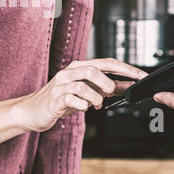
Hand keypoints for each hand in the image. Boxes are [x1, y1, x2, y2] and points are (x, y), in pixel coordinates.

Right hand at [18, 58, 146, 133]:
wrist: (32, 111)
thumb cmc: (60, 100)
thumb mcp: (86, 92)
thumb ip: (106, 88)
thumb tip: (128, 86)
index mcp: (79, 67)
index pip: (107, 63)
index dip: (126, 69)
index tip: (141, 76)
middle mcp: (69, 72)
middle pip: (94, 70)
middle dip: (108, 83)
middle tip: (110, 94)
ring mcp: (61, 85)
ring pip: (84, 85)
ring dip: (96, 97)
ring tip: (96, 104)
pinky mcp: (55, 99)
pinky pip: (73, 100)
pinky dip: (83, 106)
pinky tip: (83, 109)